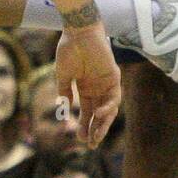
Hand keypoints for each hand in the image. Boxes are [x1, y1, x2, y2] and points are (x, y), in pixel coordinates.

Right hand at [55, 22, 120, 147]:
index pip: (86, 113)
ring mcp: (106, 84)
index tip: (79, 139)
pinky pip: (114, 97)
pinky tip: (99, 114)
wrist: (78, 31)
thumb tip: (64, 109)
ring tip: (96, 136)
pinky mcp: (114, 77)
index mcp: (84, 89)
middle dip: (95, 130)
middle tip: (91, 145)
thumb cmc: (69, 50)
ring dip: (103, 124)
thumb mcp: (62, 75)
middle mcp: (97, 89)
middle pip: (98, 115)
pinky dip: (108, 107)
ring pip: (109, 110)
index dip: (84, 126)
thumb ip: (64, 92)